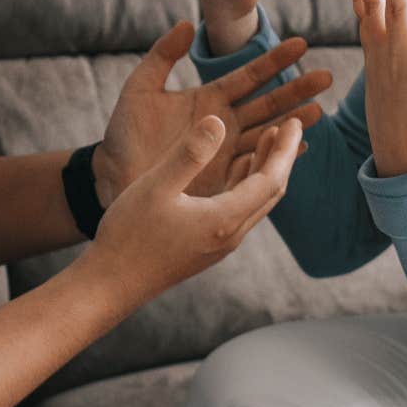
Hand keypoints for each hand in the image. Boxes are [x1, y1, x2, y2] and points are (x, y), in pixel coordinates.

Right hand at [85, 116, 301, 303]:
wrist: (111, 285)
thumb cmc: (129, 235)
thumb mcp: (156, 186)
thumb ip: (189, 154)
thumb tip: (218, 121)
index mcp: (224, 220)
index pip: (271, 180)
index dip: (285, 149)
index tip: (295, 122)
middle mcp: (230, 235)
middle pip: (271, 192)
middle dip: (283, 157)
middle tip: (292, 124)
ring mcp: (220, 244)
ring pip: (256, 202)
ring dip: (265, 169)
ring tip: (269, 138)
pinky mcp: (207, 246)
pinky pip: (240, 211)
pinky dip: (246, 184)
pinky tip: (238, 169)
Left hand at [95, 20, 331, 204]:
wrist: (112, 177)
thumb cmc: (124, 135)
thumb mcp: (140, 89)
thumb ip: (162, 56)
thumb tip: (189, 24)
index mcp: (209, 99)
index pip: (249, 75)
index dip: (275, 61)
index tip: (301, 44)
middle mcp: (224, 123)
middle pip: (268, 103)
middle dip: (297, 90)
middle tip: (327, 77)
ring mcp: (226, 151)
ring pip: (268, 133)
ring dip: (293, 123)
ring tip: (319, 112)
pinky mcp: (223, 179)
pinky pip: (256, 166)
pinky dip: (277, 157)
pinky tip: (298, 150)